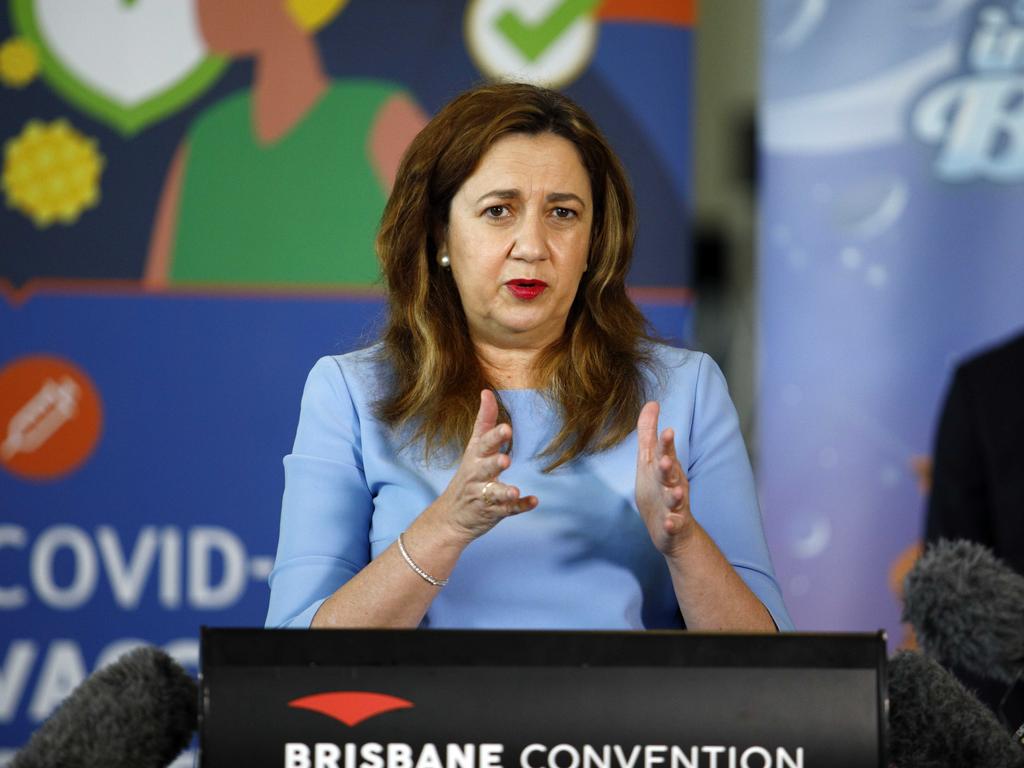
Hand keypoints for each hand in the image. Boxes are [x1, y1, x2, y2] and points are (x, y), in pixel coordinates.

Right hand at [434, 390, 537, 543]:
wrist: (451, 517)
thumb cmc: (468, 475)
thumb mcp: (473, 447)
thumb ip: (484, 421)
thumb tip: (487, 391)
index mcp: (475, 457)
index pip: (483, 443)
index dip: (495, 436)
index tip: (507, 428)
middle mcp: (477, 475)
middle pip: (485, 467)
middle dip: (494, 463)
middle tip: (506, 460)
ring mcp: (483, 495)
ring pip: (493, 493)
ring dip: (504, 491)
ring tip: (514, 490)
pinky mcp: (493, 512)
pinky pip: (507, 510)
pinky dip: (519, 506)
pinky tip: (533, 501)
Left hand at [635, 401, 694, 555]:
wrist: (672, 531)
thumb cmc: (660, 489)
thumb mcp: (652, 460)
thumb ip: (650, 433)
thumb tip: (652, 402)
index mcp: (666, 469)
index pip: (665, 453)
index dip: (666, 444)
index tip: (667, 430)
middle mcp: (672, 485)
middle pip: (670, 474)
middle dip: (669, 466)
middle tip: (666, 460)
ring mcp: (674, 506)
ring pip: (676, 500)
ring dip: (676, 495)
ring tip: (676, 492)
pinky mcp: (673, 526)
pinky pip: (674, 525)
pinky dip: (672, 523)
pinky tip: (670, 521)